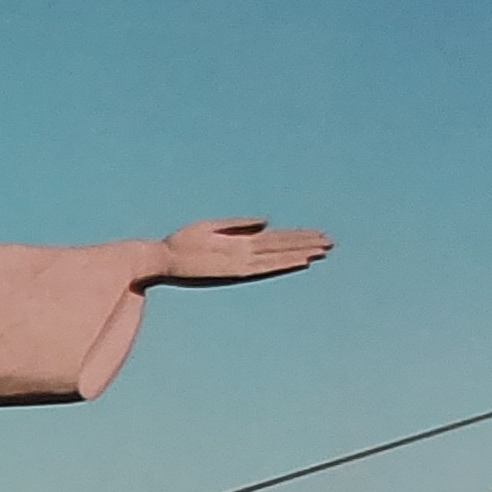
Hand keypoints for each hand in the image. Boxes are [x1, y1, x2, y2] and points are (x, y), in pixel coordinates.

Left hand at [149, 218, 331, 286]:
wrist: (160, 259)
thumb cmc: (181, 246)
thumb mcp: (212, 229)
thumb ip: (239, 225)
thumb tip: (267, 222)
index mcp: (240, 245)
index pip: (275, 241)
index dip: (297, 238)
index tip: (318, 235)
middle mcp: (245, 255)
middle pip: (282, 248)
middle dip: (306, 245)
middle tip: (332, 243)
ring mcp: (241, 262)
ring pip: (278, 257)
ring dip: (301, 253)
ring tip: (323, 249)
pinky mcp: (233, 269)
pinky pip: (265, 265)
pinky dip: (283, 263)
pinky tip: (299, 260)